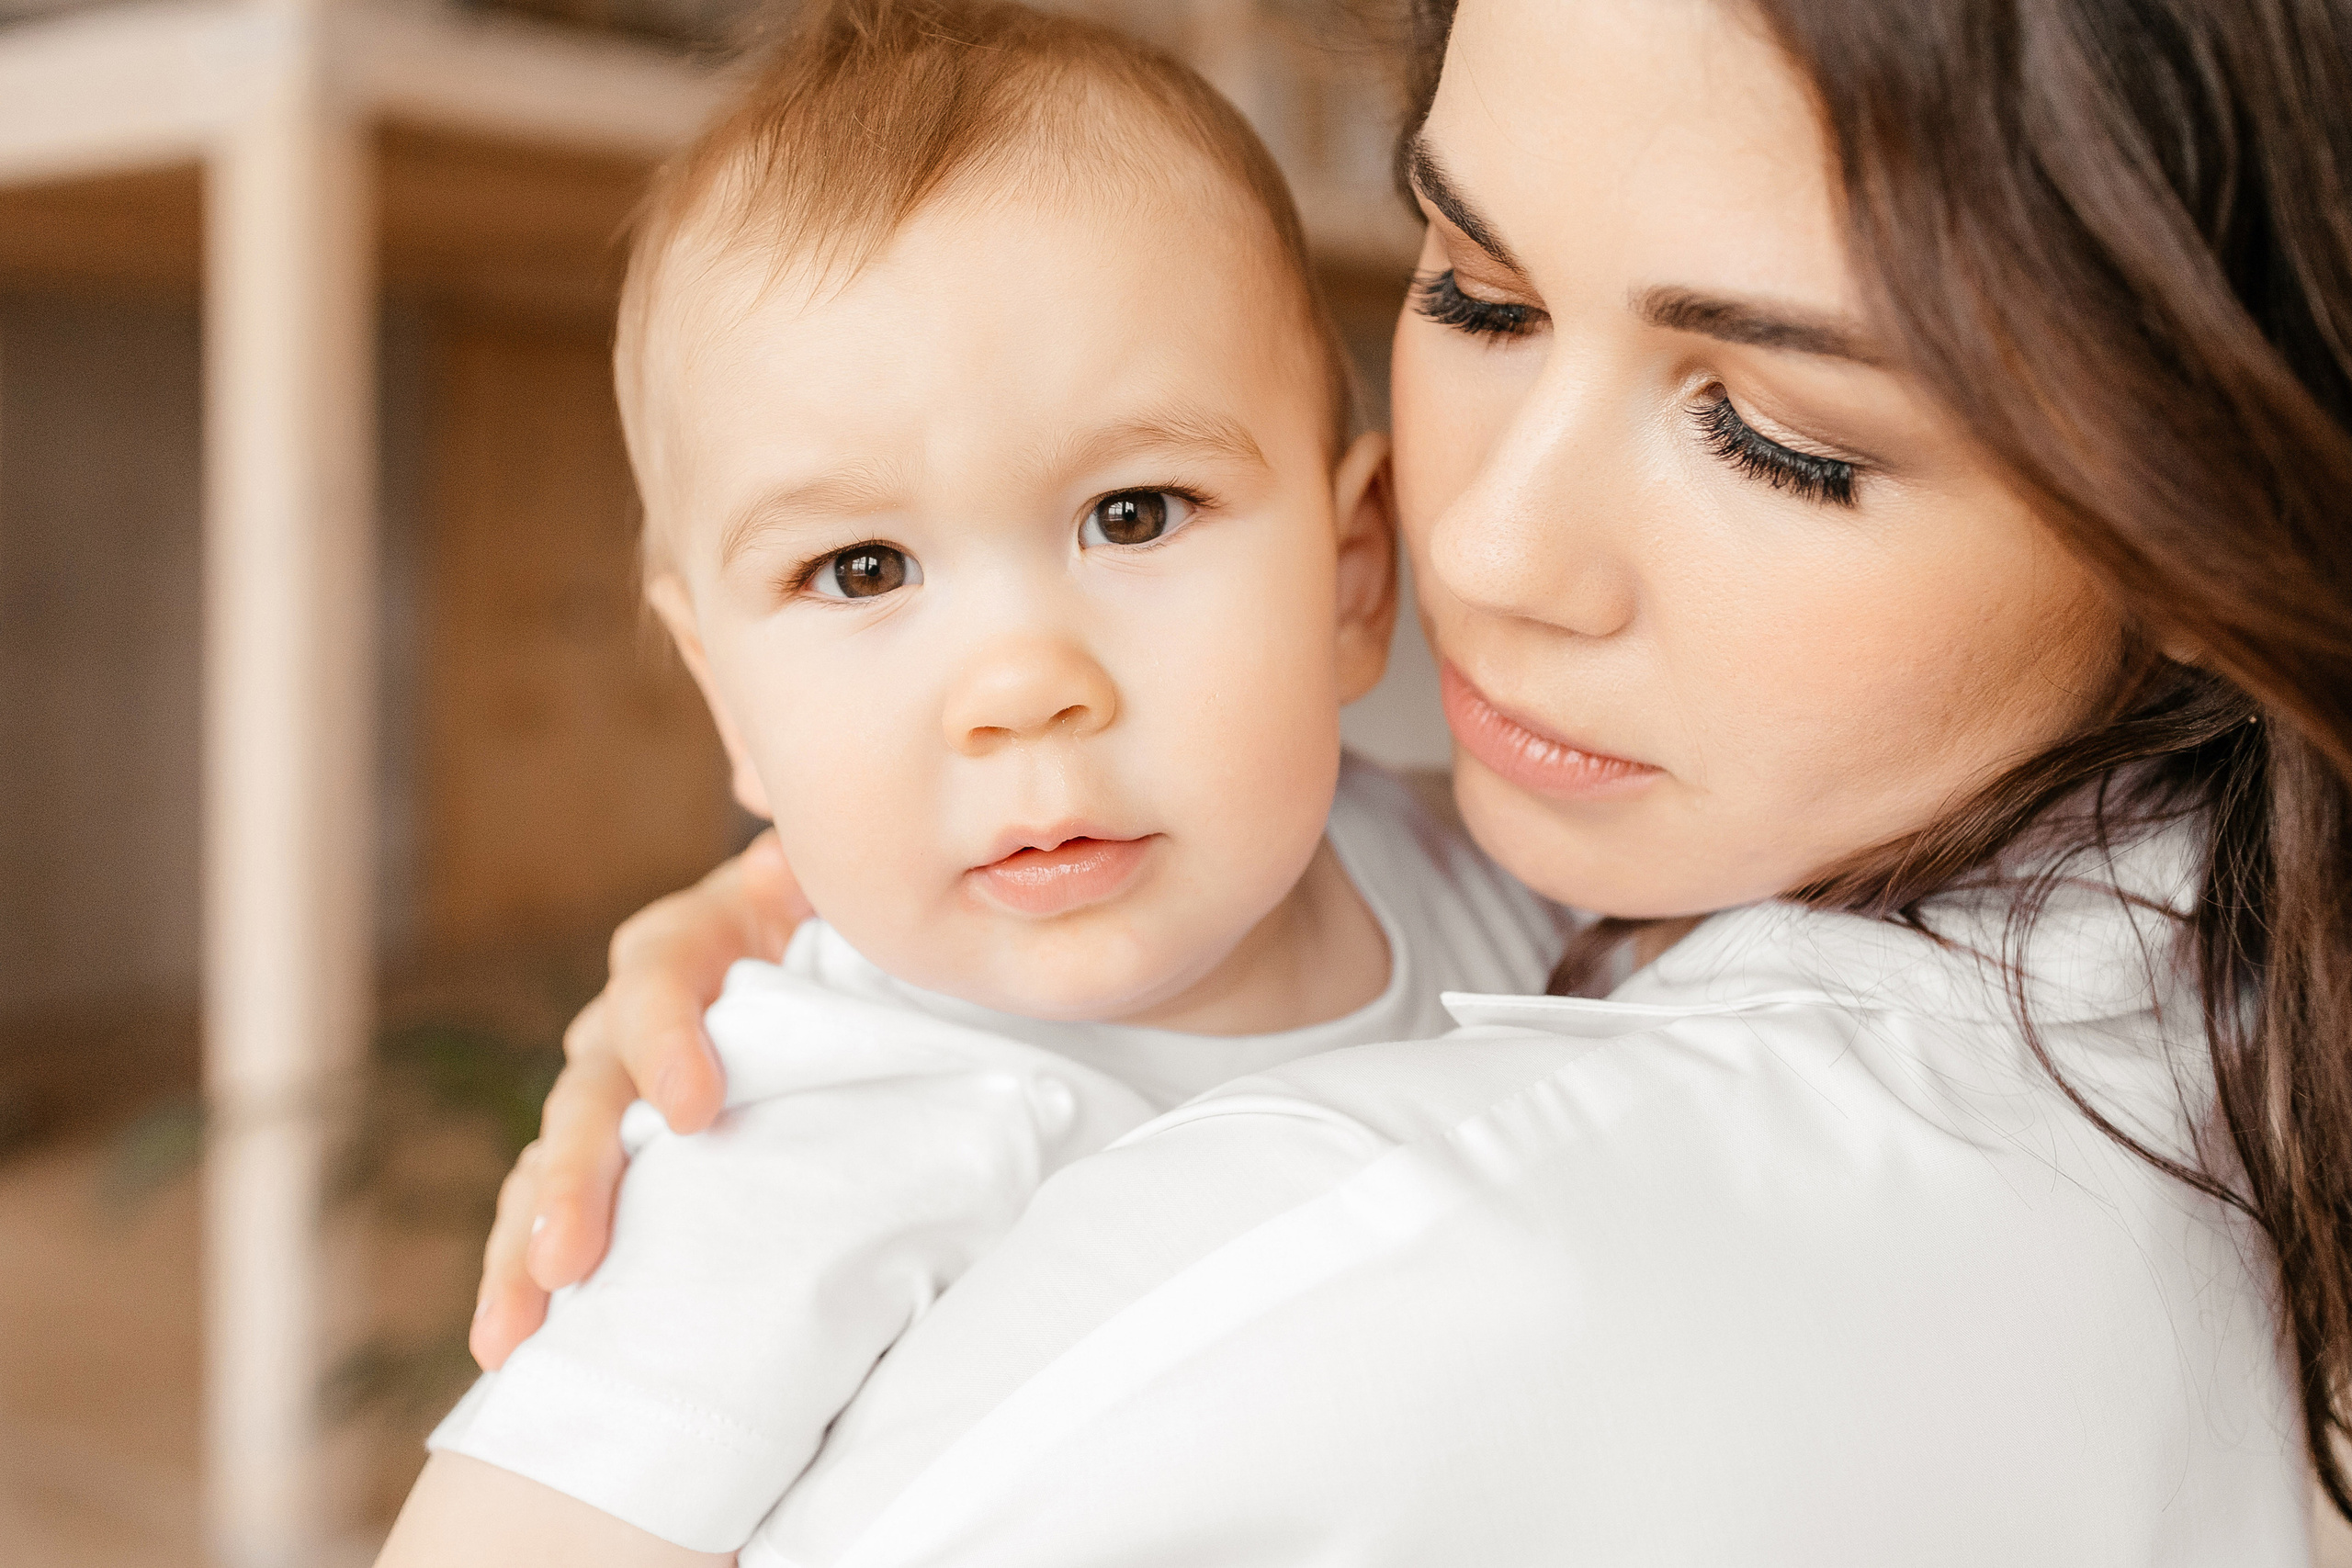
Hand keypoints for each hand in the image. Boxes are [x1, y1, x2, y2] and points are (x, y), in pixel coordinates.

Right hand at [470, 830, 809, 1369]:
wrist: (824, 978)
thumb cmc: (836, 942)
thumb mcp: (831, 904)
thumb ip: (807, 887)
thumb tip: (780, 858)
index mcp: (686, 950)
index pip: (658, 982)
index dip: (667, 1039)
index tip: (694, 1111)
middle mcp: (624, 1024)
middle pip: (589, 1093)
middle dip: (577, 1179)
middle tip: (570, 1257)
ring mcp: (604, 1100)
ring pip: (548, 1166)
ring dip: (524, 1246)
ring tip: (511, 1328)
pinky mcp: (603, 1164)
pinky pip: (547, 1214)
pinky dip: (523, 1276)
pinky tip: (504, 1346)